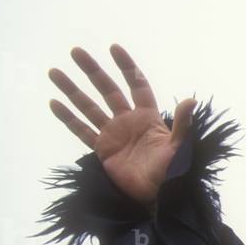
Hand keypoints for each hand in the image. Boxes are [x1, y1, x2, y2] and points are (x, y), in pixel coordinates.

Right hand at [48, 44, 195, 203]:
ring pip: (89, 107)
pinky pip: (82, 131)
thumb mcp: (179, 148)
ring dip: (72, 90)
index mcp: (148, 117)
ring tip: (54, 72)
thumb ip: (183, 125)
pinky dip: (68, 118)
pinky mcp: (103, 150)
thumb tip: (191, 100)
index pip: (136, 85)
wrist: (159, 196)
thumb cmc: (174, 172)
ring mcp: (114, 134)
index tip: (113, 48)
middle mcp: (128, 121)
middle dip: (93, 71)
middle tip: (76, 51)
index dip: (127, 67)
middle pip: (108, 90)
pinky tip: (54, 103)